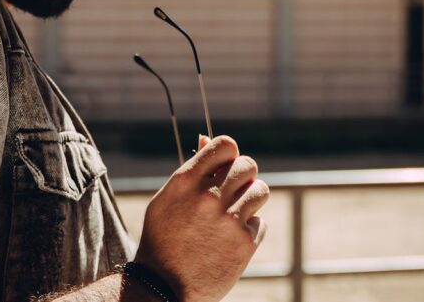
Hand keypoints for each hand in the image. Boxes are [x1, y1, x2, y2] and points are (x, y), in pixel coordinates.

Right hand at [134, 135, 268, 301]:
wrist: (163, 285)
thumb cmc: (162, 237)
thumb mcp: (168, 199)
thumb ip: (191, 170)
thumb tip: (207, 138)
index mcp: (186, 180)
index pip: (225, 145)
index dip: (230, 152)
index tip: (226, 164)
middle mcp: (209, 196)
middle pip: (247, 165)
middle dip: (244, 174)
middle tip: (235, 189)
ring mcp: (228, 220)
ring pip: (260, 190)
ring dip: (252, 198)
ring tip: (236, 211)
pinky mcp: (244, 243)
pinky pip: (260, 222)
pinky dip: (249, 228)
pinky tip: (230, 238)